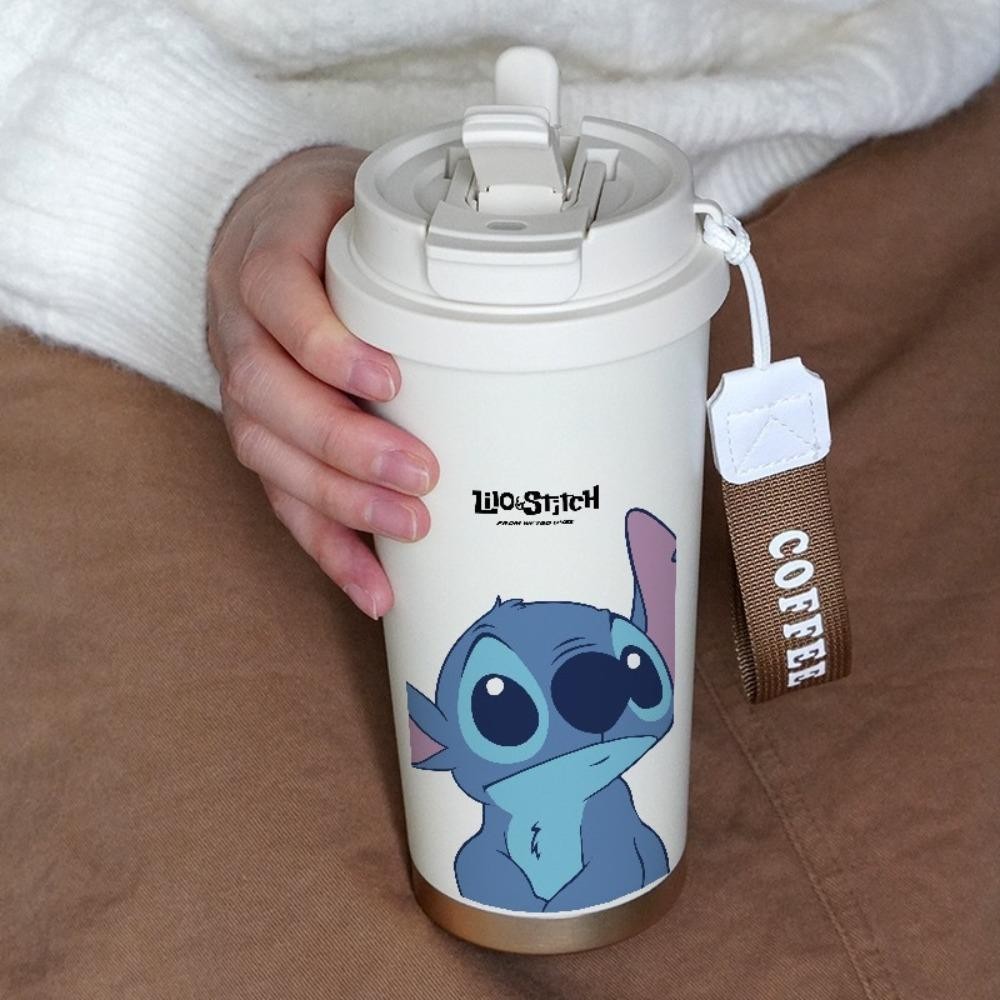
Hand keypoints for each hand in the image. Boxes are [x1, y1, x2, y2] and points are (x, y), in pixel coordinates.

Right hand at [207, 146, 437, 619]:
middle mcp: (240, 328)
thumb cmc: (324, 224)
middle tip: (418, 473)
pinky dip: (326, 545)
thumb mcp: (357, 204)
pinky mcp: (260, 436)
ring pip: (268, 454)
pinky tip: (368, 581)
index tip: (387, 378)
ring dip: (338, 501)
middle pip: (268, 394)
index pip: (278, 297)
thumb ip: (404, 240)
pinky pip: (279, 496)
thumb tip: (506, 281)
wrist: (263, 231)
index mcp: (265, 260)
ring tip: (407, 529)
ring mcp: (243, 388)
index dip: (325, 345)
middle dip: (344, 444)